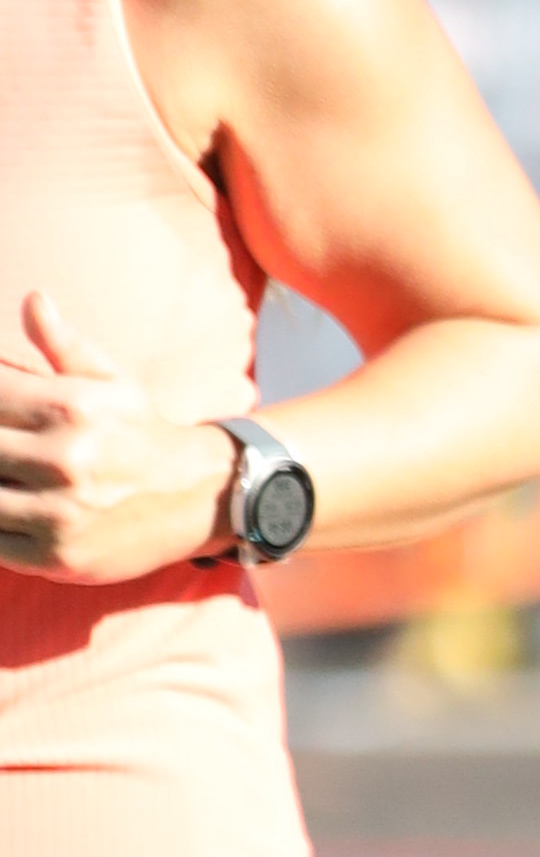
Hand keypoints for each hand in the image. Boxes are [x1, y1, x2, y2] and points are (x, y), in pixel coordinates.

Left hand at [0, 296, 239, 582]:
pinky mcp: (58, 557)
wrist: (202, 498)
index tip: (1, 408)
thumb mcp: (111, 382)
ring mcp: (61, 512)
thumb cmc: (142, 432)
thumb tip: (33, 299)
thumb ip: (63, 345)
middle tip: (8, 449)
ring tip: (8, 474)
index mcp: (72, 407)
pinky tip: (12, 508)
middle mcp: (65, 459)